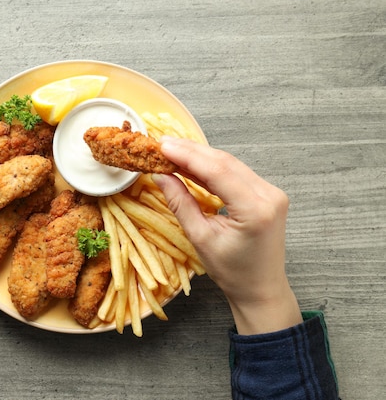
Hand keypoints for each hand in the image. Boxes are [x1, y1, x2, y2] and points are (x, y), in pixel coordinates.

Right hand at [153, 138, 301, 334]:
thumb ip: (181, 204)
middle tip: (163, 144)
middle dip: (192, 151)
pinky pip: (237, 172)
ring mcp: (272, 192)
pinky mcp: (268, 193)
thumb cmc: (233, 271)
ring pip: (231, 164)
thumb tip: (161, 176)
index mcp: (255, 209)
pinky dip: (213, 167)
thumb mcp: (201, 239)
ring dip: (201, 156)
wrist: (261, 289)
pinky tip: (193, 163)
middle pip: (225, 162)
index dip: (188, 155)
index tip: (163, 146)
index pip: (218, 171)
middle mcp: (269, 195)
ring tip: (173, 151)